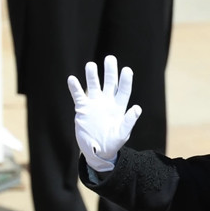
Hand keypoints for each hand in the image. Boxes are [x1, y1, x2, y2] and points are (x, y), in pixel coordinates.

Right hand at [68, 56, 141, 171]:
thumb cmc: (113, 143)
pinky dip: (75, 87)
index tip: (127, 70)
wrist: (97, 151)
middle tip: (110, 59)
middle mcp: (107, 102)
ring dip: (92, 76)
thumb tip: (137, 108)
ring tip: (91, 65)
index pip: (124, 91)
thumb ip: (129, 121)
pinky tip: (72, 79)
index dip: (125, 81)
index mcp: (119, 108)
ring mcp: (94, 104)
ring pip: (94, 86)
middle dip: (110, 71)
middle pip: (110, 83)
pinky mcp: (82, 108)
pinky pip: (78, 95)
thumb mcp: (122, 134)